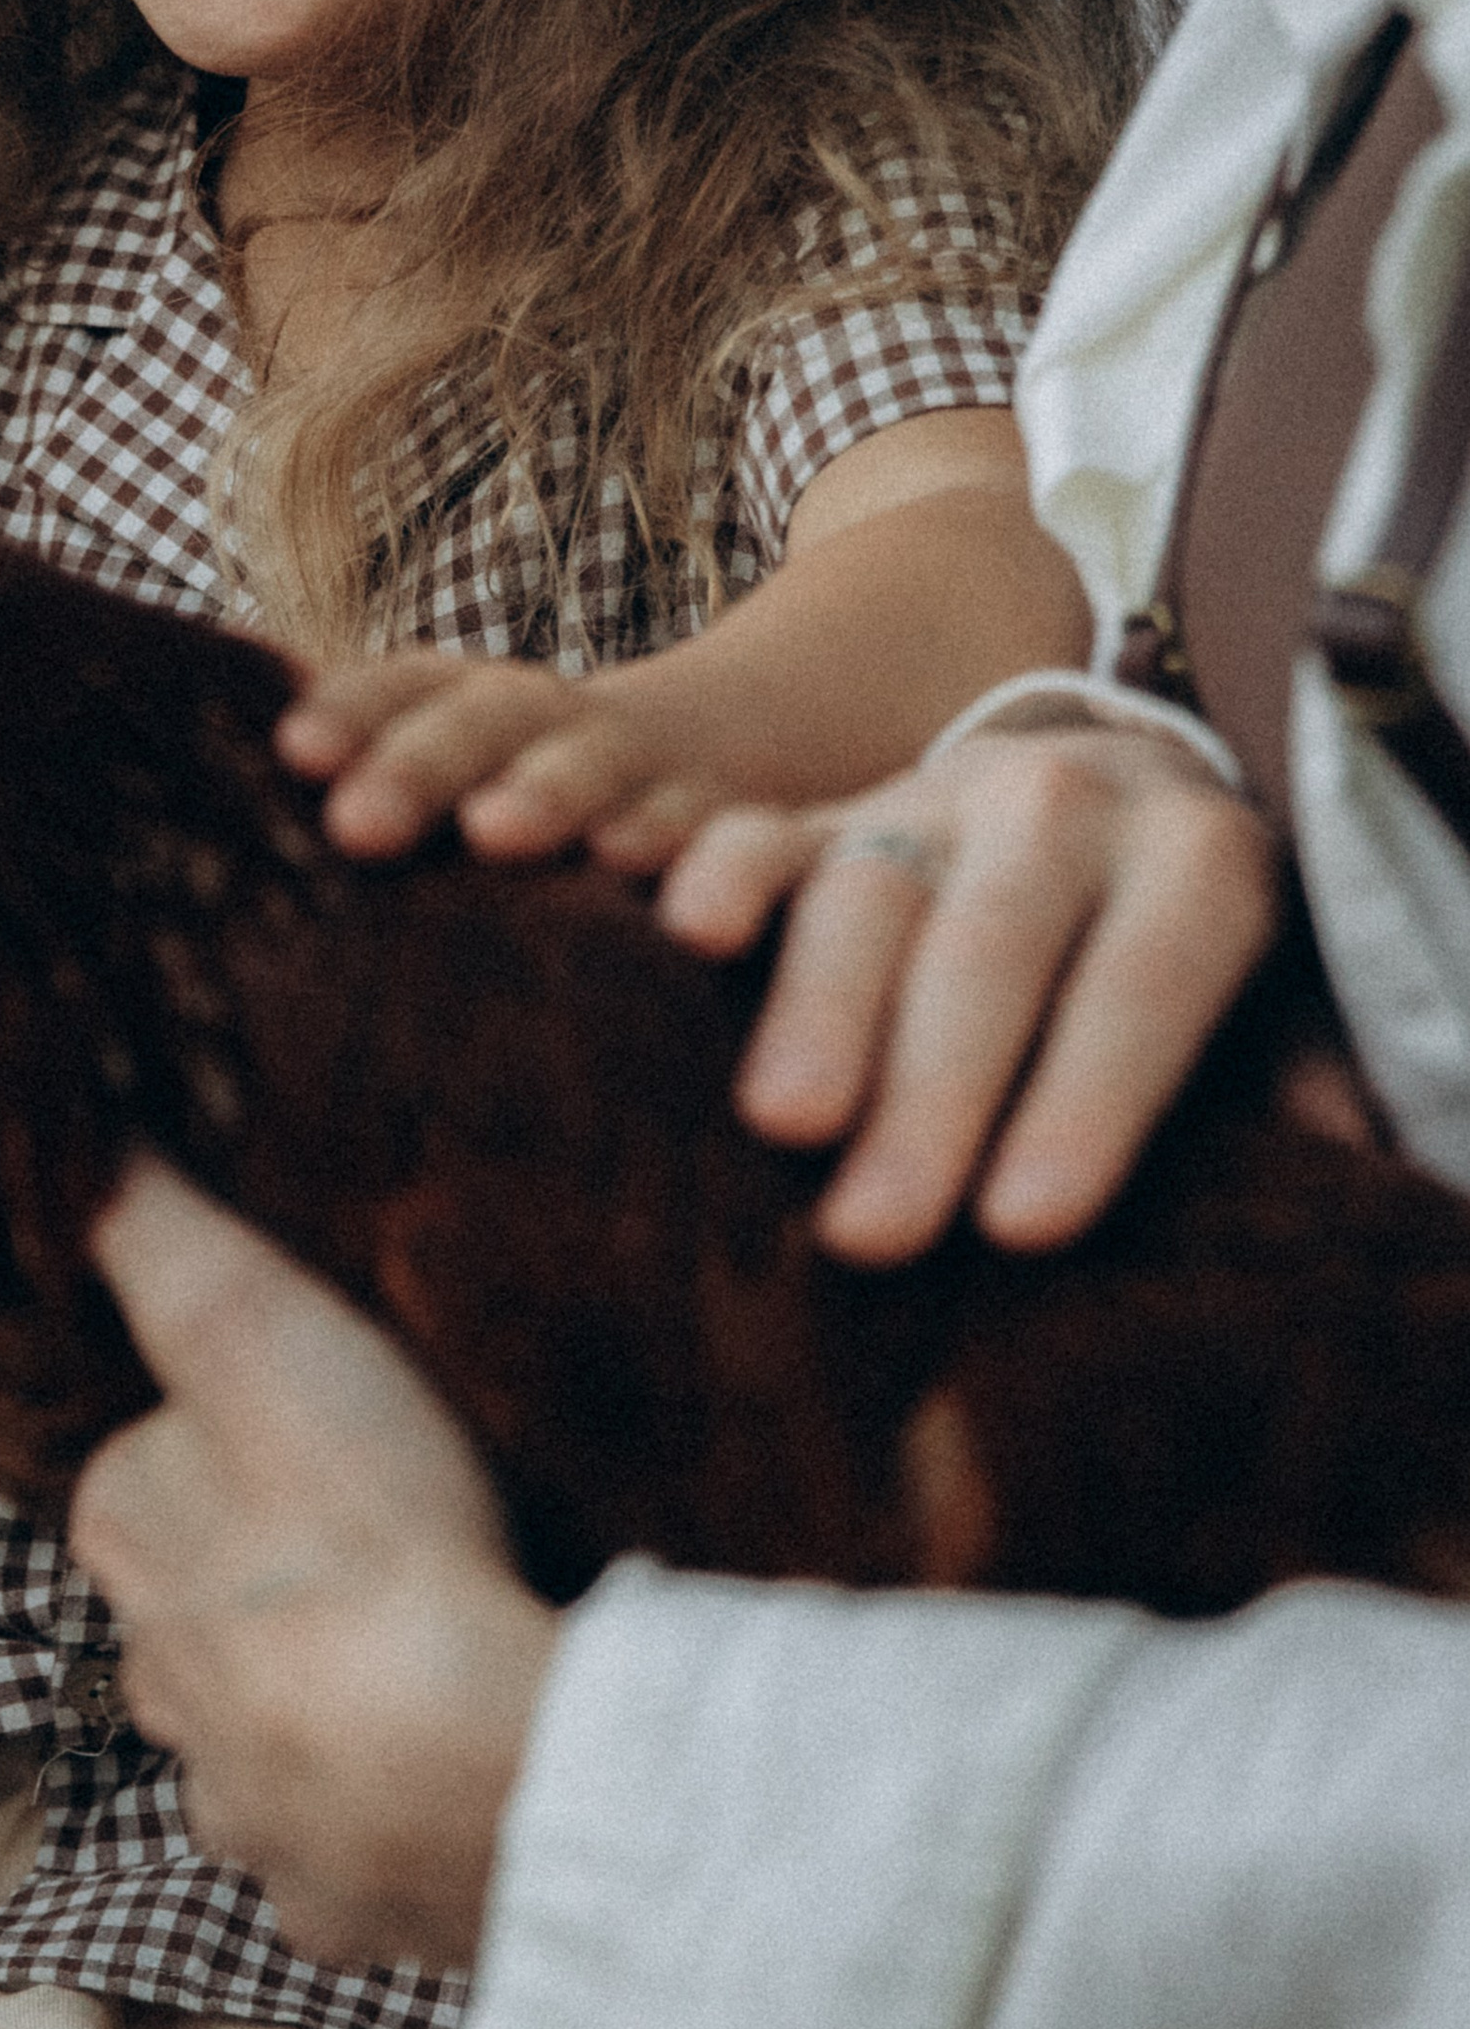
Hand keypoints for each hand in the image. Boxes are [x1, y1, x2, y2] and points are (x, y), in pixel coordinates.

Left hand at [78, 1160, 555, 1971]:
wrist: (476, 1761)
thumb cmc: (365, 1534)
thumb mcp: (253, 1330)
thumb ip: (156, 1242)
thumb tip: (66, 1151)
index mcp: (130, 1551)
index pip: (140, 1482)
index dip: (211, 1453)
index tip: (294, 1439)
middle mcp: (157, 1693)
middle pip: (192, 1620)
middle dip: (252, 1596)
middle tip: (360, 1556)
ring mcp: (245, 1810)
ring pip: (258, 1747)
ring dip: (312, 1716)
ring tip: (411, 1670)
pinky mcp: (335, 1903)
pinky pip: (346, 1858)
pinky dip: (381, 1826)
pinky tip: (445, 1779)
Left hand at [282, 654, 719, 867]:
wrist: (747, 741)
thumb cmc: (549, 771)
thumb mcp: (464, 747)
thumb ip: (362, 736)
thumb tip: (211, 686)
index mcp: (480, 702)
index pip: (408, 685)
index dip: (354, 710)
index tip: (291, 752)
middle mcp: (556, 720)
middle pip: (486, 717)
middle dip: (421, 761)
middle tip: (355, 824)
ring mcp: (647, 765)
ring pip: (592, 761)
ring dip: (545, 790)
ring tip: (496, 831)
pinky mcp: (729, 820)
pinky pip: (706, 825)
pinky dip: (679, 843)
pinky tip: (649, 878)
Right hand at [658, 724, 1283, 1260]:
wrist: (1096, 797)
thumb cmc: (1175, 961)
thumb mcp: (1265, 1009)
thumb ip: (1288, 1089)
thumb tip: (1337, 1190)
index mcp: (1196, 857)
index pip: (1149, 974)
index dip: (1089, 1098)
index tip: (1029, 1227)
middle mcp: (1062, 806)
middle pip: (994, 937)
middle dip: (934, 1089)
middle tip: (878, 1231)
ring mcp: (927, 799)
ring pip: (869, 885)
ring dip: (818, 1009)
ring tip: (783, 1129)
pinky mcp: (819, 808)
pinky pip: (760, 825)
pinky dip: (722, 873)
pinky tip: (690, 939)